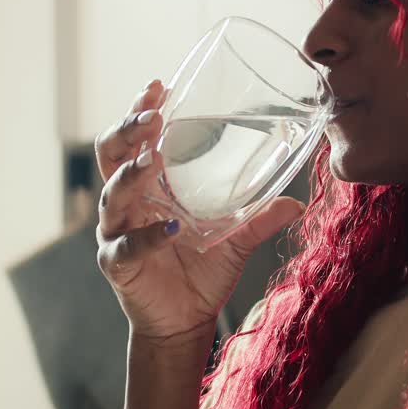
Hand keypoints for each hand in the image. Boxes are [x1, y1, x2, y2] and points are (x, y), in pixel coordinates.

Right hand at [94, 80, 304, 344]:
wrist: (186, 321)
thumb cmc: (204, 271)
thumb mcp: (237, 239)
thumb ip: (260, 218)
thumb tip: (297, 202)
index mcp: (150, 186)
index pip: (134, 139)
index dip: (139, 111)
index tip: (157, 87)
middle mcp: (128, 202)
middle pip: (111, 155)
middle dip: (127, 132)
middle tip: (150, 117)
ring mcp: (119, 231)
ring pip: (113, 194)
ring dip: (131, 174)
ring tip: (152, 160)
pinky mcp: (118, 264)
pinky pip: (127, 246)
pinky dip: (149, 236)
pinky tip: (172, 228)